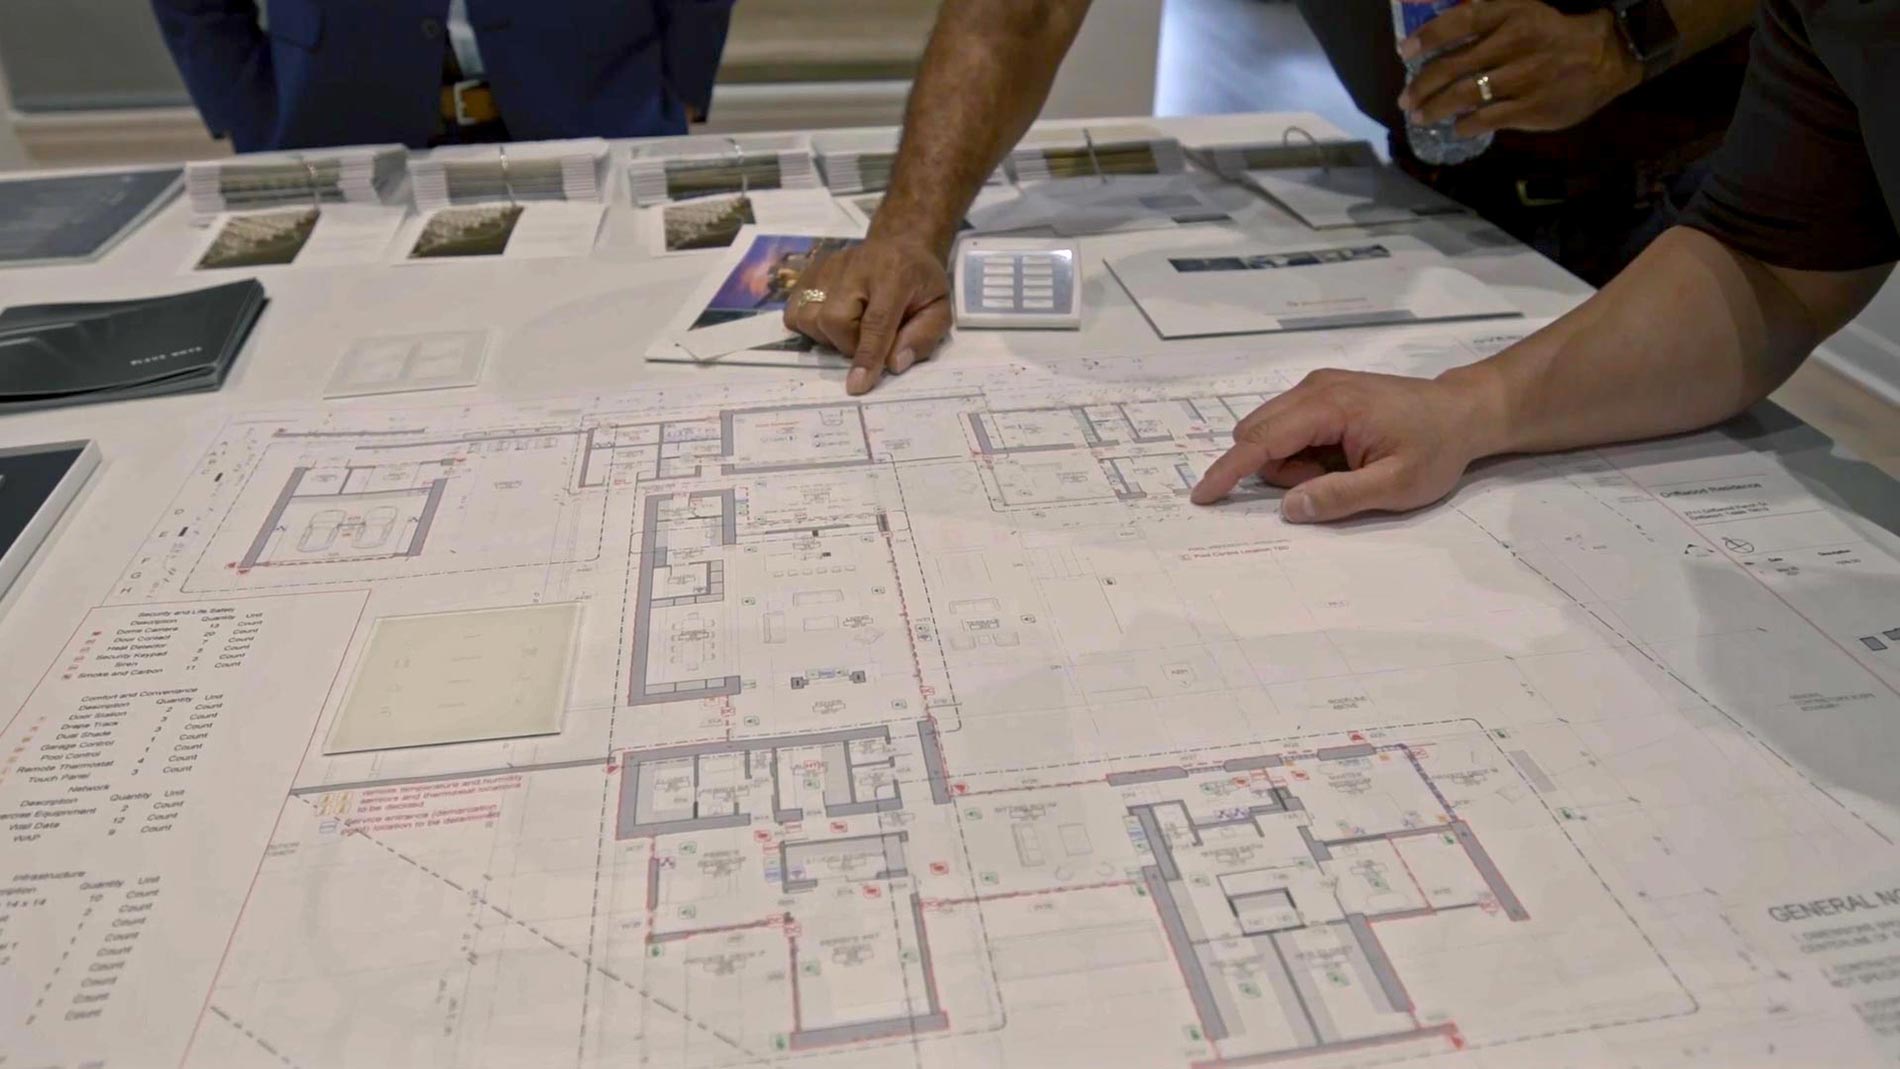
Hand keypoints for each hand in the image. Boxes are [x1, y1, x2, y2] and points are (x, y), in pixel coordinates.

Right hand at [783, 236, 952, 395]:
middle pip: (833, 319)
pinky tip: (831, 321)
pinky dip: (809, 325)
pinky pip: (794, 311)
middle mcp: (856, 266)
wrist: (901, 244)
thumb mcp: (939, 310)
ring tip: (850, 329)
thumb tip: (893, 365)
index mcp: (894, 275)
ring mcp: (828, 267)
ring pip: (807, 317)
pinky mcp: (811, 271)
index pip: (875, 322)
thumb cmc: (921, 284)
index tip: (857, 386)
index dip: (866, 356)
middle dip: (847, 345)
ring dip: (828, 337)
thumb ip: (922, 338)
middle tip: (866, 341)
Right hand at [1189, 368, 1497, 522]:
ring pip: (1270, 432)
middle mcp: (1316, 387)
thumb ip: (1339, 497)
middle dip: (1280, 471)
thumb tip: (1288, 508)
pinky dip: (1303, 450)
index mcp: (1331, 407)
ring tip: (1346, 468)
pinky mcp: (1322, 390)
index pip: (1262, 441)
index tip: (1202, 496)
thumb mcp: (1396, 486)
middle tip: (1335, 481)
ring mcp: (1318, 385)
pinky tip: (1342, 454)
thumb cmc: (1435, 448)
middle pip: (1259, 436)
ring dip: (1294, 462)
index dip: (1229, 471)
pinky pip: (1288, 427)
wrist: (1463, 411)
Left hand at [1396, 0, 1641, 138]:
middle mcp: (1515, 44)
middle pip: (1454, 66)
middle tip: (1405, 99)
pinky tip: (1456, 128)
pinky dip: (1465, 125)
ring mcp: (1523, 78)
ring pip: (1465, 96)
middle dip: (1422, 85)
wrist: (1606, 57)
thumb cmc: (1554, 34)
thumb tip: (1436, 24)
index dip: (1428, 36)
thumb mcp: (1523, 11)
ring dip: (1435, 109)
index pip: (1461, 21)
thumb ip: (1484, 16)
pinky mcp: (1531, 108)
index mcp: (1512, 14)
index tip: (1404, 52)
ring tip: (1420, 116)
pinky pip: (1486, 119)